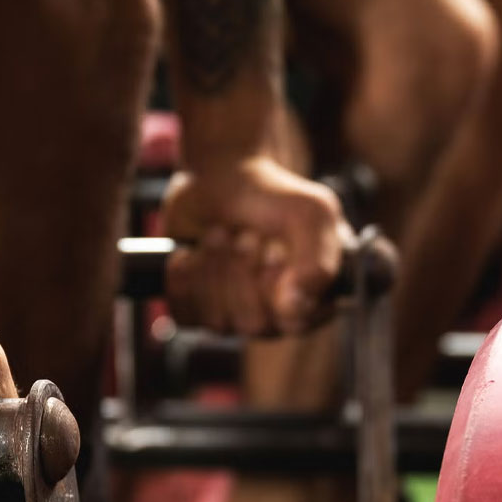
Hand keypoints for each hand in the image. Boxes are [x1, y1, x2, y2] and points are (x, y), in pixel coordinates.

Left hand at [162, 156, 352, 335]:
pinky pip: (184, 315)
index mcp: (313, 299)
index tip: (273, 246)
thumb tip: (296, 307)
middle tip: (244, 234)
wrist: (219, 176)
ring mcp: (233, 314)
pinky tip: (189, 251)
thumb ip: (318, 263)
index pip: (293, 322)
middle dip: (242, 270)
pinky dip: (183, 277)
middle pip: (254, 325)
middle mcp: (274, 315)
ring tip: (220, 233)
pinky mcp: (196, 307)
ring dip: (214, 268)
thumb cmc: (273, 197)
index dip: (276, 284)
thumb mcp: (312, 215)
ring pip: (217, 322)